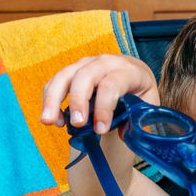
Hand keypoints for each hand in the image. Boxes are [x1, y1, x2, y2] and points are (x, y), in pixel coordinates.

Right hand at [40, 54, 159, 135]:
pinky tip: (55, 120)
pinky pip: (56, 81)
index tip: (100, 130)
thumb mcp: (147, 107)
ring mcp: (87, 64)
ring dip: (54, 98)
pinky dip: (50, 99)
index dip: (104, 107)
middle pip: (85, 75)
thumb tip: (122, 133)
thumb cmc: (141, 95)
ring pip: (65, 75)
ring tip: (49, 122)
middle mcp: (106, 62)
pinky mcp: (73, 71)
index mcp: (128, 70)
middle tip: (77, 124)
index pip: (112, 84)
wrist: (134, 78)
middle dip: (78, 100)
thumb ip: (138, 121)